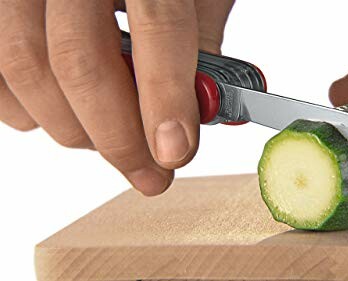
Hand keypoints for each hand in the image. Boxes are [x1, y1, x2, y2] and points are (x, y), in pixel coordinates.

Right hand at [0, 0, 233, 195]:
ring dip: (76, 131)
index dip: (165, 97)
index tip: (175, 152)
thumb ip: (201, 39)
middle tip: (151, 174)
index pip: (156, 25)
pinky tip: (68, 118)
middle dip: (118, 137)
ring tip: (113, 144)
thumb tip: (202, 106)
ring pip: (27, 72)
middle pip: (79, 62)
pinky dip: (30, 112)